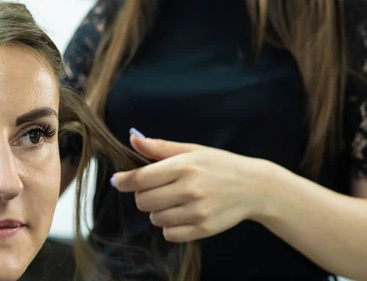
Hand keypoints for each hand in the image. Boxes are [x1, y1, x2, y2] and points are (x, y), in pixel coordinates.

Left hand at [112, 134, 273, 242]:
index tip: (118, 181)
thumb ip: (160, 147)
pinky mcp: (204, 229)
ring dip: (158, 211)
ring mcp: (197, 211)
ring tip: (175, 200)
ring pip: (155, 218)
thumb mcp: (191, 150)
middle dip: (144, 195)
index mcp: (184, 166)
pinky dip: (170, 226)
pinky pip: (170, 234)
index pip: (141, 178)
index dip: (124, 181)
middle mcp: (190, 189)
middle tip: (158, 188)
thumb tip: (132, 138)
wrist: (254, 187)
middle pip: (144, 201)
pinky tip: (182, 214)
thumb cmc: (219, 165)